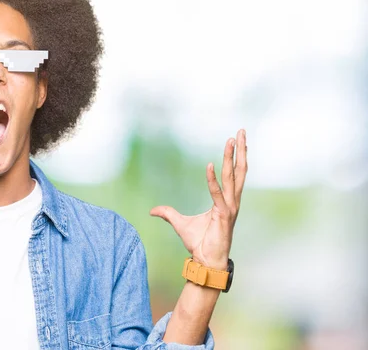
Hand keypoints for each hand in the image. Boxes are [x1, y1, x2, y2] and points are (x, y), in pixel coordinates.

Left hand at [150, 129, 247, 270]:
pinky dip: (212, 181)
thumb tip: (152, 210)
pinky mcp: (223, 215)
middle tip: (240, 131)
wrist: (205, 261)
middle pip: (238, 170)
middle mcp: (231, 201)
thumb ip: (168, 213)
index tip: (234, 140)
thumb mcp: (180, 223)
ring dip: (232, 158)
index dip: (234, 157)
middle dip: (240, 150)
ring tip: (233, 140)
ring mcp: (229, 207)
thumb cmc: (199, 243)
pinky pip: (217, 195)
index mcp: (226, 200)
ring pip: (233, 177)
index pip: (233, 174)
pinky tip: (209, 165)